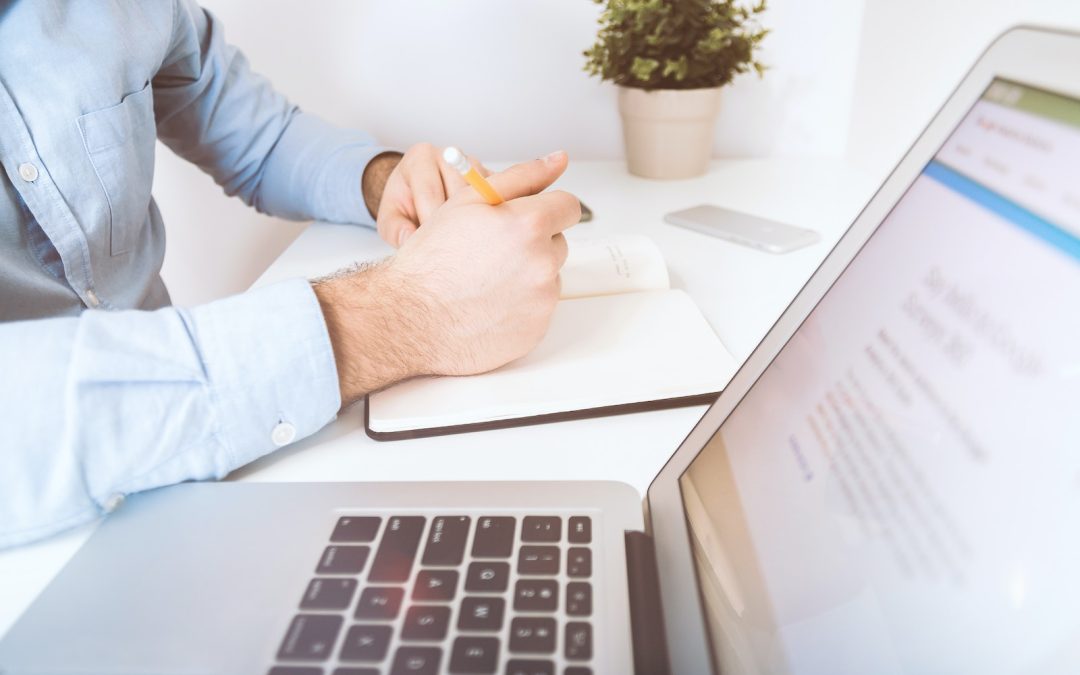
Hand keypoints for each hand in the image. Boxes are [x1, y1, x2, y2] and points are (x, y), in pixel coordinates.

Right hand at [314, 151, 578, 404]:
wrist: (410, 318)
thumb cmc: (432, 259)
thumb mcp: (469, 201)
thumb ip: (521, 176)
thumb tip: (558, 159)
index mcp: (529, 224)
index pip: (567, 206)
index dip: (545, 209)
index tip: (527, 218)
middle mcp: (542, 263)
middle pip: (558, 243)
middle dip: (533, 243)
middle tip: (492, 252)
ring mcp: (542, 300)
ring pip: (549, 276)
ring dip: (528, 274)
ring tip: (486, 280)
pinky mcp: (537, 329)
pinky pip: (540, 309)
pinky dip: (521, 305)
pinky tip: (488, 304)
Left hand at [374, 142, 489, 247]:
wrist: (419, 195)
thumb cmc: (404, 205)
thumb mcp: (390, 219)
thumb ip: (395, 230)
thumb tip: (409, 240)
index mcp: (420, 157)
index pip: (430, 191)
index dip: (430, 223)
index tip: (429, 246)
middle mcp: (449, 154)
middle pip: (459, 193)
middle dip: (454, 224)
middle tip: (448, 247)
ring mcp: (474, 164)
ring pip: (481, 196)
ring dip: (474, 222)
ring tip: (463, 242)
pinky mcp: (492, 177)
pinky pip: (498, 198)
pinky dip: (491, 217)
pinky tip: (479, 234)